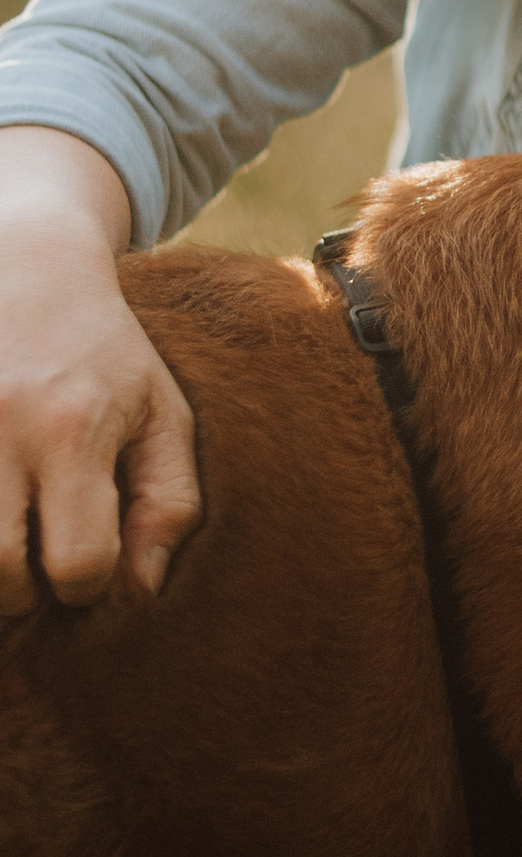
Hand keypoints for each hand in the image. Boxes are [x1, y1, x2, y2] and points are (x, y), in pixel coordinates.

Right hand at [0, 131, 200, 612]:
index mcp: (72, 428)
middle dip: (21, 593)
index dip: (86, 585)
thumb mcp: (161, 410)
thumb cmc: (103, 350)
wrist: (22, 263)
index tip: (85, 564)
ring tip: (6, 540)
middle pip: (1, 574)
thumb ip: (170, 501)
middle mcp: (2, 428)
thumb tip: (145, 591)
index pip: (78, 563)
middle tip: (33, 567)